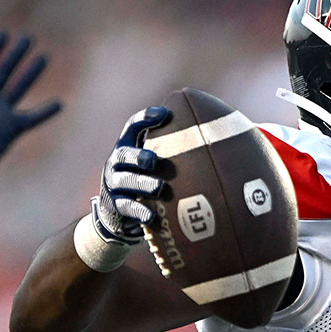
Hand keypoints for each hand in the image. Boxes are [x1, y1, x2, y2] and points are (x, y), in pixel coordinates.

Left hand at [0, 32, 61, 193]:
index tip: (2, 34)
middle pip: (4, 71)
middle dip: (15, 55)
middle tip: (28, 37)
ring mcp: (0, 115)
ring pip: (19, 89)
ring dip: (31, 73)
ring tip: (44, 57)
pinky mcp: (10, 132)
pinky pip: (31, 118)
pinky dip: (45, 112)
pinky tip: (59, 103)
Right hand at [91, 105, 173, 247]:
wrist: (117, 211)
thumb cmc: (145, 178)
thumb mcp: (151, 161)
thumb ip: (171, 149)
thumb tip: (216, 135)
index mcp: (128, 145)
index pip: (132, 127)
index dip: (145, 119)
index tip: (163, 114)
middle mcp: (116, 162)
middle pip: (124, 155)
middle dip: (138, 156)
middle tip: (153, 160)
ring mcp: (114, 184)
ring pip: (125, 182)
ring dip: (142, 184)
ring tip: (160, 188)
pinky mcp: (115, 206)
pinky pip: (127, 208)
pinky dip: (140, 212)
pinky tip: (152, 216)